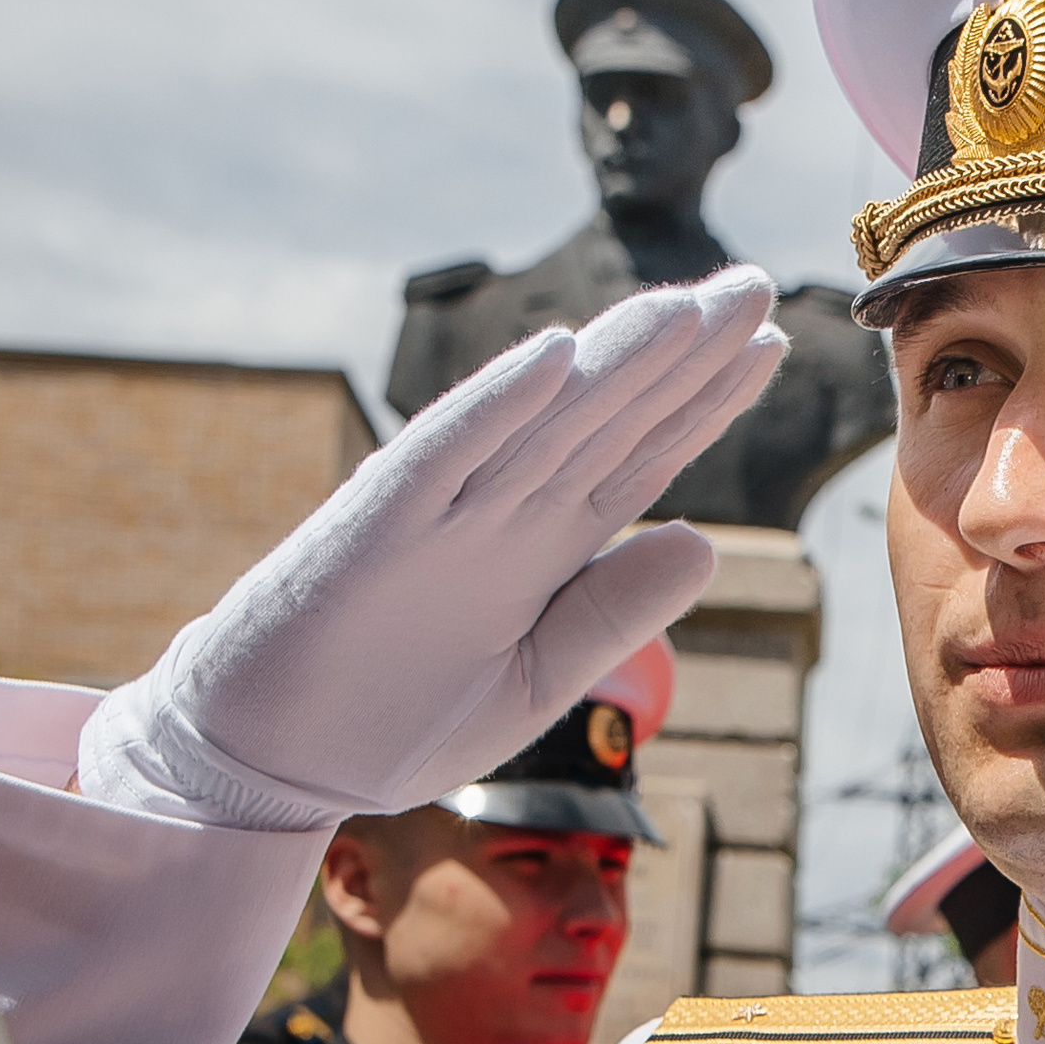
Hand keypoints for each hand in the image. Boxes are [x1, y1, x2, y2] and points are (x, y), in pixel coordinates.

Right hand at [78, 268, 782, 833]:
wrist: (273, 758)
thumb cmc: (391, 720)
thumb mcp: (532, 682)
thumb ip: (610, 613)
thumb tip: (707, 544)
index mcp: (540, 549)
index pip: (639, 456)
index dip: (705, 400)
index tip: (771, 343)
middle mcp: (498, 513)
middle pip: (607, 419)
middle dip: (682, 355)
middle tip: (756, 285)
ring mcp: (438, 513)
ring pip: (541, 421)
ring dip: (611, 362)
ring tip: (686, 306)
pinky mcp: (375, 530)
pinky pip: (441, 457)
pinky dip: (495, 408)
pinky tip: (555, 356)